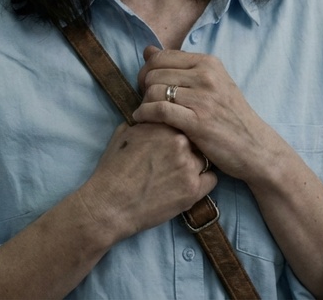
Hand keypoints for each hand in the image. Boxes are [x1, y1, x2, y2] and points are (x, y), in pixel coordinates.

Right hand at [75, 122, 216, 242]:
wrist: (110, 204)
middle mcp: (179, 142)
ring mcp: (188, 166)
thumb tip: (152, 118)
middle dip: (189, 147)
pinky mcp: (193, 190)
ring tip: (179, 174)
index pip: (183, 120)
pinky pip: (212, 179)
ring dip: (196, 164)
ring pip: (205, 158)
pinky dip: (203, 181)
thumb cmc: (112, 170)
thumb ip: (144, 124)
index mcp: (162, 125)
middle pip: (196, 139)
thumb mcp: (123, 135)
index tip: (172, 141)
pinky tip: (187, 185)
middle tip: (176, 159)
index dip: (178, 131)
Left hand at [133, 46, 280, 183]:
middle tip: (146, 101)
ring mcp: (203, 99)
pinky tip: (142, 120)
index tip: (146, 85)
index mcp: (209, 63)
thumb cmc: (230, 116)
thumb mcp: (211, 83)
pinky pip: (159, 110)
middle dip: (143, 88)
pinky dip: (144, 114)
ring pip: (154, 91)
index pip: (161, 56)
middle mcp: (206, 76)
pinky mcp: (197, 121)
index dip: (147, 70)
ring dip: (144, 103)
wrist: (255, 147)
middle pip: (154, 73)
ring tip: (146, 113)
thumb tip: (147, 49)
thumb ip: (179, 66)